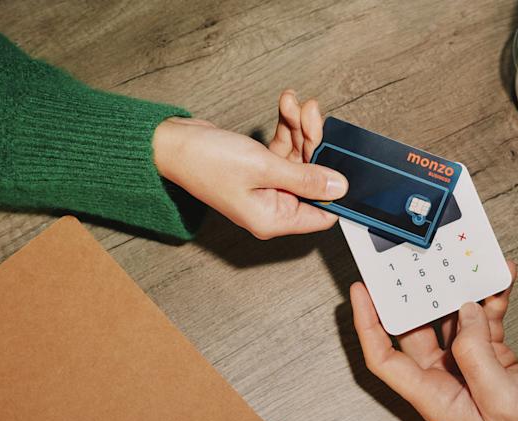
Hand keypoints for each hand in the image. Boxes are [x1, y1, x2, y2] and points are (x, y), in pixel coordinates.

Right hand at [153, 90, 346, 238]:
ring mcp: (266, 187)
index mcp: (272, 219)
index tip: (344, 161)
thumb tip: (339, 187)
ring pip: (299, 158)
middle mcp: (272, 206)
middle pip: (312, 178)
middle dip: (314, 143)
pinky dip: (287, 128)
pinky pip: (284, 150)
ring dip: (300, 129)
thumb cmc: (205, 162)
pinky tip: (286, 107)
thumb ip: (305, 177)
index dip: (336, 190)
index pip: (322, 213)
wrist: (172, 143)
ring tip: (295, 105)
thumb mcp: (263, 168)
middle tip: (311, 115)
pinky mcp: (259, 168)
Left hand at [351, 262, 517, 420]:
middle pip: (413, 331)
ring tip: (461, 263)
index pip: (384, 357)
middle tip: (408, 265)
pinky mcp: (492, 356)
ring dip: (457, 293)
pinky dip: (490, 300)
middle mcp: (444, 379)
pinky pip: (482, 320)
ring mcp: (468, 367)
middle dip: (412, 297)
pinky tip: (500, 280)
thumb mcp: (501, 398)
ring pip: (451, 320)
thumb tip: (463, 310)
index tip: (361, 290)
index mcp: (433, 396)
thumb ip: (475, 353)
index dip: (367, 324)